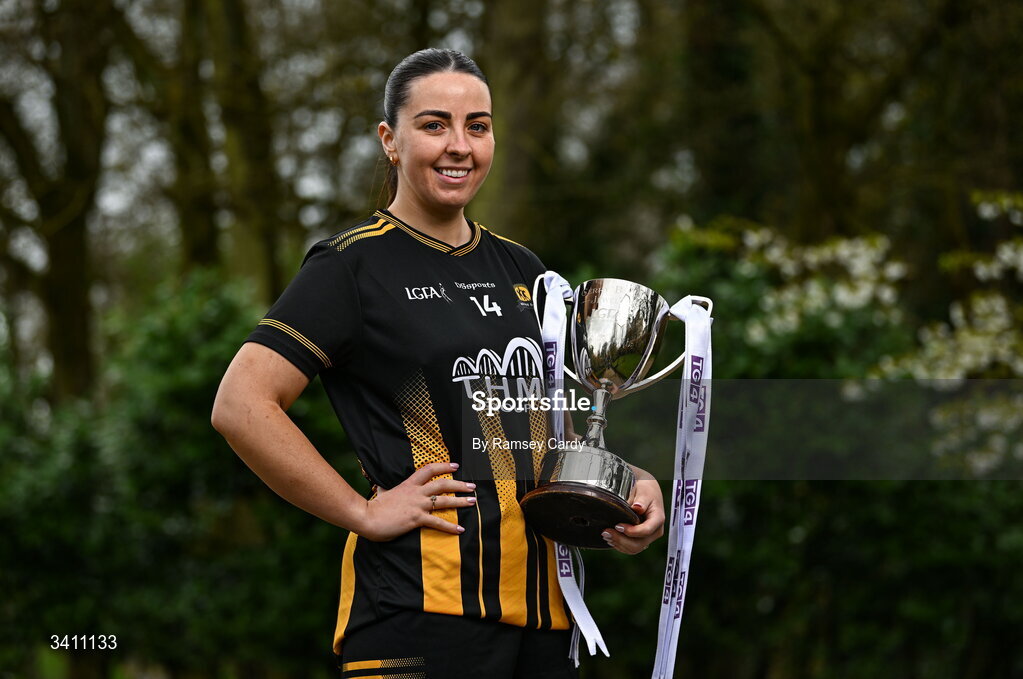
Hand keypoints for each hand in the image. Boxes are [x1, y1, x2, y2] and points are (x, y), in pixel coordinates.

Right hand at [356, 462, 475, 540]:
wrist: (367, 517)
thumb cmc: (374, 507)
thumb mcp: (384, 493)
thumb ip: (389, 491)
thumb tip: (383, 489)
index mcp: (409, 484)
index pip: (428, 470)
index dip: (443, 466)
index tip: (455, 465)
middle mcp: (416, 492)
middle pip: (442, 484)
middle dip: (459, 484)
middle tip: (472, 486)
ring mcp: (417, 505)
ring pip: (443, 500)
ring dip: (460, 501)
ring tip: (472, 501)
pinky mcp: (416, 519)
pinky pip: (437, 522)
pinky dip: (450, 526)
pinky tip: (460, 529)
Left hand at [601, 465, 664, 553]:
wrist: (647, 491)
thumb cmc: (645, 489)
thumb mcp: (644, 490)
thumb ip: (641, 500)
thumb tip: (638, 507)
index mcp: (658, 518)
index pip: (646, 530)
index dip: (631, 531)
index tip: (618, 525)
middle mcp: (655, 530)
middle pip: (639, 544)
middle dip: (621, 540)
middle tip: (606, 532)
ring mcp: (648, 537)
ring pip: (634, 549)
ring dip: (619, 544)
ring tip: (606, 534)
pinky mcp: (641, 539)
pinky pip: (631, 548)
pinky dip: (620, 545)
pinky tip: (610, 538)